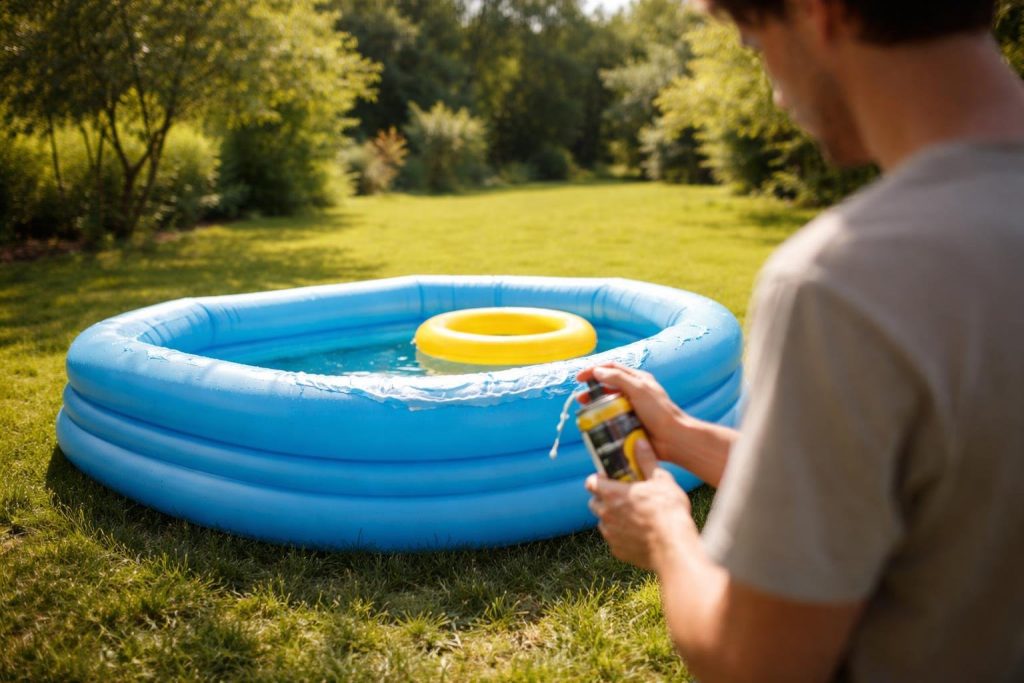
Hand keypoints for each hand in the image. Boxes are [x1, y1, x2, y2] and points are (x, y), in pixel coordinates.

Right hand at [577, 362, 689, 464]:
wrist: (672, 439)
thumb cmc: (659, 412)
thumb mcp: (639, 389)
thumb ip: (618, 378)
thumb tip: (597, 372)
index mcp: (637, 380)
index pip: (612, 368)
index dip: (594, 370)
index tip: (580, 378)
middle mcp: (633, 392)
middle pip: (607, 386)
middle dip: (592, 389)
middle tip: (580, 397)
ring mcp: (631, 408)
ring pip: (608, 403)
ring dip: (595, 405)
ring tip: (584, 410)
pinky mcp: (629, 423)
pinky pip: (611, 418)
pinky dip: (601, 418)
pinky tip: (594, 423)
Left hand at [585, 437, 694, 570]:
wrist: (674, 546)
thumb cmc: (668, 511)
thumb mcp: (661, 480)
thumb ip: (646, 461)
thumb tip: (640, 442)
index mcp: (612, 493)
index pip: (591, 482)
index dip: (599, 479)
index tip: (610, 479)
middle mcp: (606, 514)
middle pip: (595, 503)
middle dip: (605, 499)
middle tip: (624, 497)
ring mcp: (610, 534)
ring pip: (604, 522)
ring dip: (613, 518)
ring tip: (634, 516)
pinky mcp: (617, 550)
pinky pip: (615, 539)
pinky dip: (622, 536)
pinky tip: (640, 533)